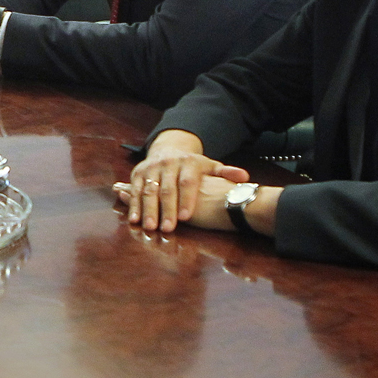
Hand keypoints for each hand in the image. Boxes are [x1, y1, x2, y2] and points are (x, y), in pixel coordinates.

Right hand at [115, 174, 243, 231]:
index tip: (186, 217)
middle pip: (166, 189)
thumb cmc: (193, 166)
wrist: (170, 148)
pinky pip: (134, 190)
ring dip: (148, 209)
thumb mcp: (210, 166)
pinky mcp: (138, 172)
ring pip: (148, 190)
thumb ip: (226, 173)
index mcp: (188, 163)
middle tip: (167, 228)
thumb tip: (244, 178)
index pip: (187, 182)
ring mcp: (152, 167)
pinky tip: (134, 219)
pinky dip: (133, 205)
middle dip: (166, 210)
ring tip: (149, 226)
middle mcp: (168, 164)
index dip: (186, 199)